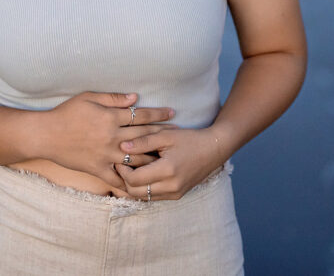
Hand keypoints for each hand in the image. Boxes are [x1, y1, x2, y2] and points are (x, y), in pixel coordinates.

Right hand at [40, 92, 174, 190]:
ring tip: (168, 157)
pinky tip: (143, 183)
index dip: (158, 114)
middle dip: (163, 134)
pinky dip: (131, 181)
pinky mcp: (98, 169)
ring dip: (153, 157)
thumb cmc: (66, 113)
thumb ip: (114, 99)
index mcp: (111, 118)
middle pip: (144, 136)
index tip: (173, 113)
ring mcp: (106, 155)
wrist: (46, 135)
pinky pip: (117, 178)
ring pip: (136, 158)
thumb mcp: (89, 98)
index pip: (141, 115)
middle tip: (179, 134)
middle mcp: (112, 137)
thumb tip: (135, 98)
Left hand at [114, 126, 229, 200]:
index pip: (134, 180)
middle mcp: (171, 186)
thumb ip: (143, 142)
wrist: (213, 149)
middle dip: (124, 180)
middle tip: (121, 165)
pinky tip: (142, 174)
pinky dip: (144, 188)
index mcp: (168, 171)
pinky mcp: (177, 195)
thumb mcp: (165, 135)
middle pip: (135, 193)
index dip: (122, 170)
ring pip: (143, 197)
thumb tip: (122, 147)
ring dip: (133, 186)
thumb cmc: (190, 139)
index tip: (119, 157)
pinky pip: (153, 197)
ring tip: (130, 169)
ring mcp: (175, 193)